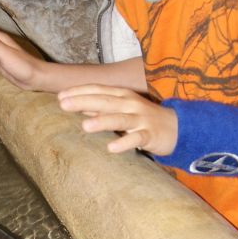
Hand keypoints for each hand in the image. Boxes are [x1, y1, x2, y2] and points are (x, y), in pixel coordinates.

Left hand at [56, 84, 177, 155]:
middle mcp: (130, 105)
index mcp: (122, 96)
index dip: (79, 92)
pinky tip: (111, 148)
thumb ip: (101, 108)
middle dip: (84, 101)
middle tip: (63, 104)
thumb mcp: (121, 109)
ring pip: (120, 119)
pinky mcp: (150, 135)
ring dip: (102, 121)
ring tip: (84, 126)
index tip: (60, 96)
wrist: (177, 128)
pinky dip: (124, 143)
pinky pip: (136, 139)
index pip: (98, 91)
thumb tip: (77, 106)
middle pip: (105, 102)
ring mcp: (141, 119)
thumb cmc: (143, 118)